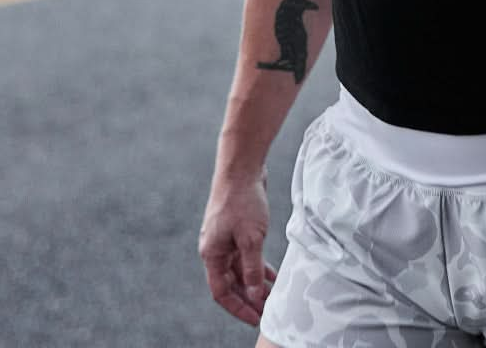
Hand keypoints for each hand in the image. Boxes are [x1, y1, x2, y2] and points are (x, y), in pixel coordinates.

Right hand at [199, 170, 278, 326]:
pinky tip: (272, 275)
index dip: (238, 307)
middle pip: (231, 282)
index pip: (221, 292)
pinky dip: (258, 266)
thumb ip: (252, 269)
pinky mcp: (238, 229)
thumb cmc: (242, 200)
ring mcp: (226, 238)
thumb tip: (253, 296)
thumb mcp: (251, 239)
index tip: (255, 318)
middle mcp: (216, 248)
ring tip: (272, 296)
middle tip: (267, 311)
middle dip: (248, 298)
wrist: (242, 167)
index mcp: (212, 254)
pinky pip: (247, 255)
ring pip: (240, 269)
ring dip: (255, 284)